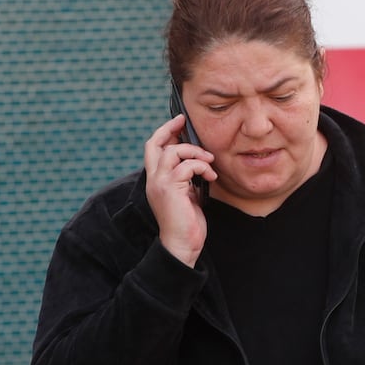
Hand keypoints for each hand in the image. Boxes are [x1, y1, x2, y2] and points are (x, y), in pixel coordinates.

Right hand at [144, 115, 215, 267]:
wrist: (182, 243)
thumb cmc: (187, 220)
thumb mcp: (187, 193)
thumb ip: (186, 176)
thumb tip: (197, 160)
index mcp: (156, 179)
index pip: (153, 148)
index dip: (164, 132)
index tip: (179, 122)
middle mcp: (153, 179)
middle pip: (155, 144)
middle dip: (170, 129)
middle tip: (186, 122)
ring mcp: (159, 183)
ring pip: (174, 152)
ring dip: (196, 153)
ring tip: (209, 163)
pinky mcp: (170, 189)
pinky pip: (187, 166)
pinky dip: (202, 167)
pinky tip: (212, 178)